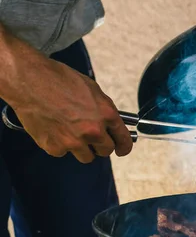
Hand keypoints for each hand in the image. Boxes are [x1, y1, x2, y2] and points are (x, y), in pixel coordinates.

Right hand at [0, 32, 132, 162]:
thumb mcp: (92, 90)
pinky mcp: (55, 147)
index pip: (123, 140)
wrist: (30, 81)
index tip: (122, 149)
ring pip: (86, 156)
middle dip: (101, 146)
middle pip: (105, 151)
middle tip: (92, 138)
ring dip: (82, 148)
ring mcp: (74, 142)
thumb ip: (104, 110)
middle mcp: (93, 131)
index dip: (124, 147)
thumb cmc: (60, 80)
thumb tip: (111, 122)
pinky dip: (60, 145)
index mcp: (106, 115)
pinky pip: (63, 152)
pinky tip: (54, 129)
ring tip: (71, 132)